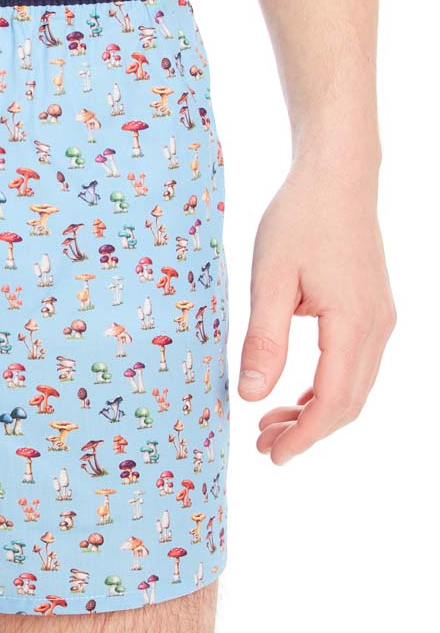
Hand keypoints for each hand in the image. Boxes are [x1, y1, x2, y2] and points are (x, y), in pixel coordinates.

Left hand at [237, 166, 393, 463]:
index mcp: (352, 323)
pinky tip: (294, 393)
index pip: (332, 400)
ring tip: (270, 423)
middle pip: (348, 402)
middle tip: (262, 446)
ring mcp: (380, 318)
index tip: (272, 456)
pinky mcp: (372, 309)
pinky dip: (326, 387)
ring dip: (316, 411)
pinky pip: (355, 365)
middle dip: (307, 431)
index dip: (304, 436)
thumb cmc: (298, 219)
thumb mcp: (269, 279)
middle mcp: (377, 327)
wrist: (336, 176)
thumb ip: (262, 340)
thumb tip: (252, 396)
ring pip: (354, 386)